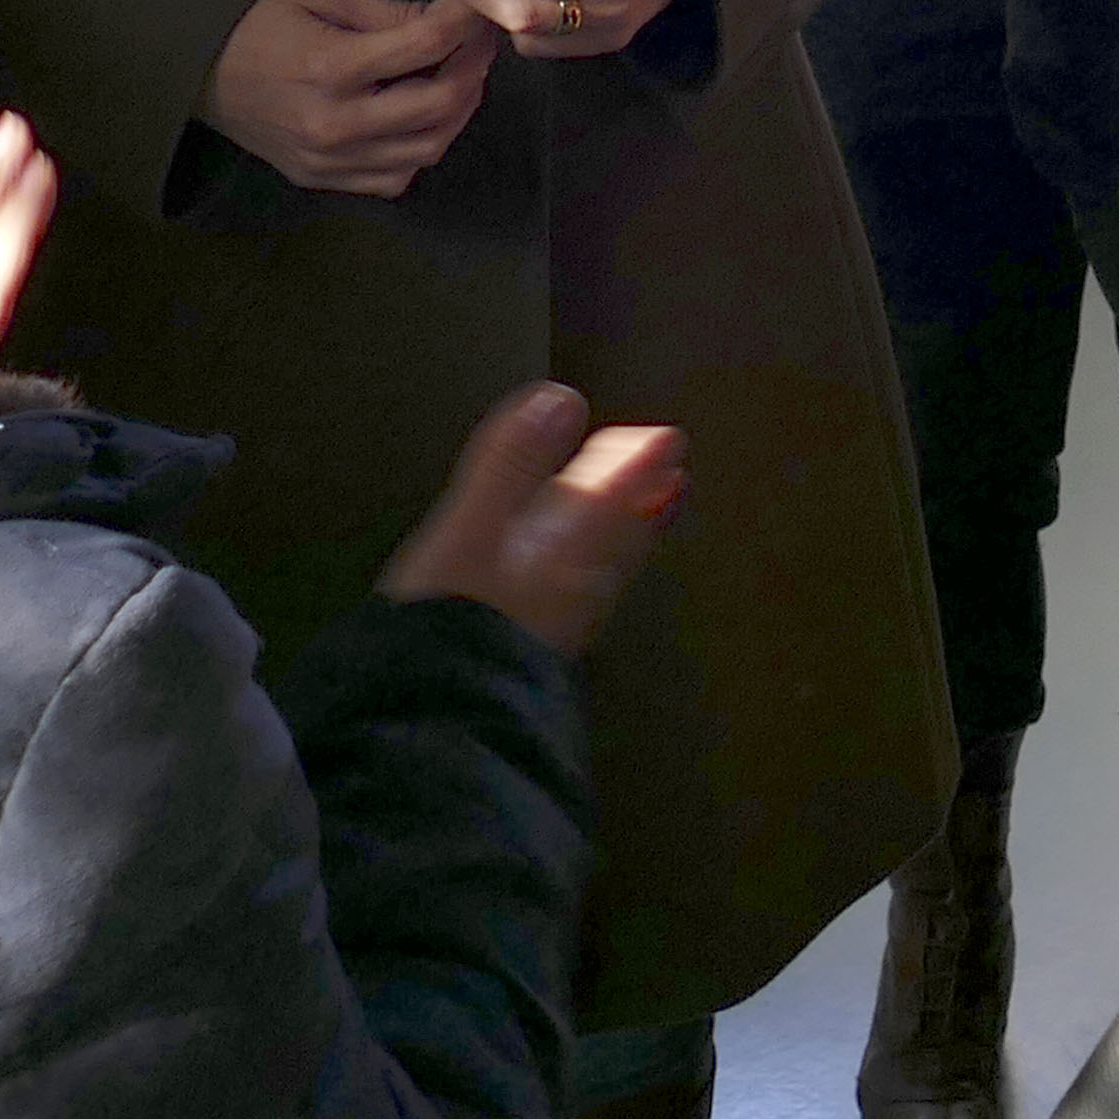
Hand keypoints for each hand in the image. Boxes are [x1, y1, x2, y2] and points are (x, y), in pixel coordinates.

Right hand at [203, 0, 500, 196]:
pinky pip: (397, 177)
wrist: (201, 73)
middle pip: (438, 105)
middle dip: (472, 69)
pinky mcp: (326, 179)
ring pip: (427, 149)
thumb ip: (382, 10)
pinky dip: (423, 148)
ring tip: (461, 78)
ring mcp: (332, 159)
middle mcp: (336, 121)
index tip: (476, 7)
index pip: (423, 45)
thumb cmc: (258, 24)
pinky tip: (424, 118)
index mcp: (331, 66)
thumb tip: (439, 21)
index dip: (463, 22)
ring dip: (457, 112)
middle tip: (479, 44)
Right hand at [377, 381, 687, 654]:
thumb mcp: (473, 526)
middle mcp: (574, 585)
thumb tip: (559, 402)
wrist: (446, 717)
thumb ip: (513, 462)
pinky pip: (588, 599)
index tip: (664, 440)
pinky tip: (590, 582)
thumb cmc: (457, 620)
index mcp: (562, 547)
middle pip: (620, 531)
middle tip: (671, 469)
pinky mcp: (541, 654)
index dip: (633, 464)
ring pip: (610, 567)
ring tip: (653, 513)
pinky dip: (602, 573)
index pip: (608, 494)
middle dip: (643, 496)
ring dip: (632, 533)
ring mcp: (561, 624)